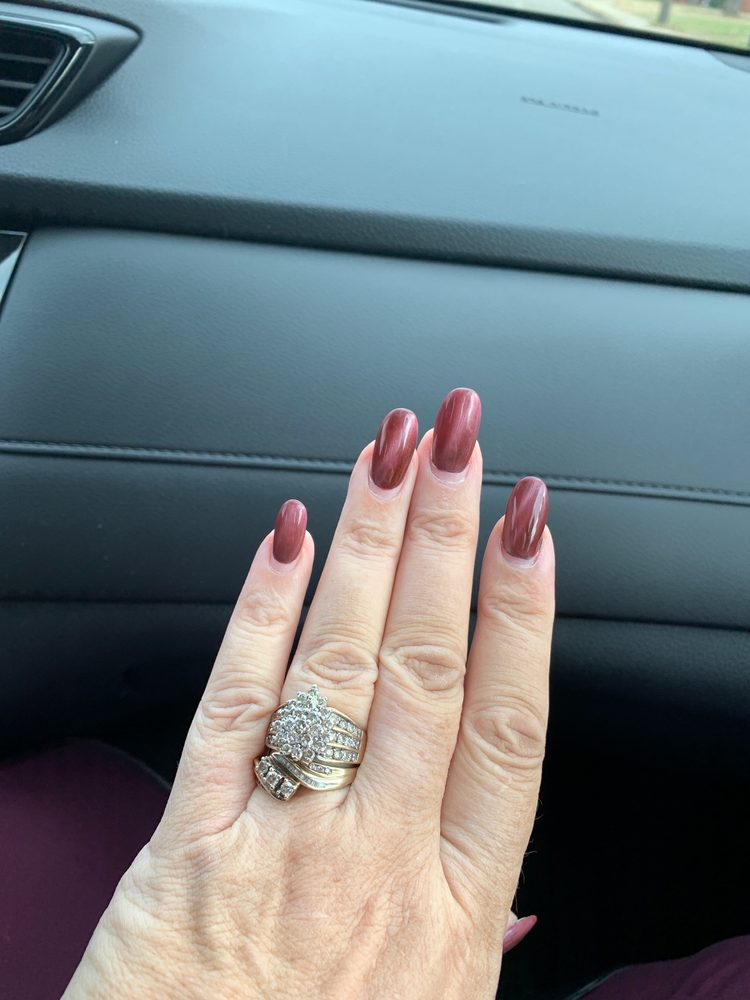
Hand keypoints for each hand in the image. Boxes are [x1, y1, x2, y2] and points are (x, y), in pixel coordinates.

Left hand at [65, 389, 554, 999]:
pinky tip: (284, 539)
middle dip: (449, 538)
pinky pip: (231, 704)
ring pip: (337, 663)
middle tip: (461, 442)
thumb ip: (477, 930)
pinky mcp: (187, 840)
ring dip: (368, 546)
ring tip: (388, 455)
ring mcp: (281, 842)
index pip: (507, 726)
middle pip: (425, 665)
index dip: (524, 614)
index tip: (531, 526)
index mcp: (452, 910)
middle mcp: (376, 860)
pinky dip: (260, 614)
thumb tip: (520, 887)